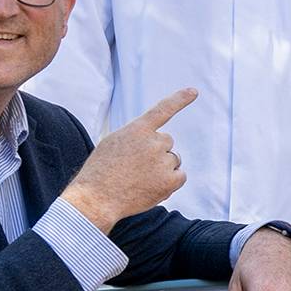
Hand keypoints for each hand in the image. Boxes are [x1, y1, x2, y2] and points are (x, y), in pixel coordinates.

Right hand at [64, 89, 196, 231]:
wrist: (96, 199)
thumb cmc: (101, 172)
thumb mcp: (113, 142)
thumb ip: (135, 135)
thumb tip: (156, 139)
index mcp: (137, 130)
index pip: (162, 110)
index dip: (180, 99)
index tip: (194, 91)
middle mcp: (153, 142)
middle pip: (167, 141)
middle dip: (157, 152)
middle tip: (136, 166)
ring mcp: (163, 161)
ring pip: (173, 159)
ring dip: (162, 167)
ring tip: (139, 179)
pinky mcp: (170, 180)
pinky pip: (180, 176)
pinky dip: (170, 182)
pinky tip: (152, 187)